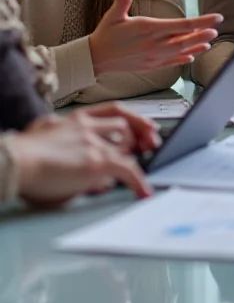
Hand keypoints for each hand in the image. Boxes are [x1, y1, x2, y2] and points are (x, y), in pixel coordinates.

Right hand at [11, 107, 153, 204]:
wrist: (13, 162)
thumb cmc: (22, 159)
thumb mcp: (48, 144)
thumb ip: (70, 149)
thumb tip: (88, 168)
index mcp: (73, 118)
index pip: (114, 111)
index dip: (134, 118)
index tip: (146, 125)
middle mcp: (86, 125)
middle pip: (124, 125)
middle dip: (140, 136)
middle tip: (150, 146)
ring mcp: (93, 141)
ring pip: (125, 146)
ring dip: (134, 157)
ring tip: (141, 169)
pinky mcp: (96, 161)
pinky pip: (128, 169)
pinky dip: (139, 181)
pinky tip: (144, 191)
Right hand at [89, 0, 222, 75]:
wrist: (96, 59)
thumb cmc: (105, 34)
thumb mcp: (113, 15)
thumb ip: (122, 0)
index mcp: (149, 29)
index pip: (182, 25)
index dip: (201, 21)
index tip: (216, 18)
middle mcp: (155, 45)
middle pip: (185, 40)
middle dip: (202, 34)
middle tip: (216, 29)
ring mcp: (154, 57)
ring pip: (181, 51)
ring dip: (196, 46)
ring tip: (209, 41)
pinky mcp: (151, 65)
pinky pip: (172, 62)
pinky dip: (183, 59)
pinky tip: (192, 56)